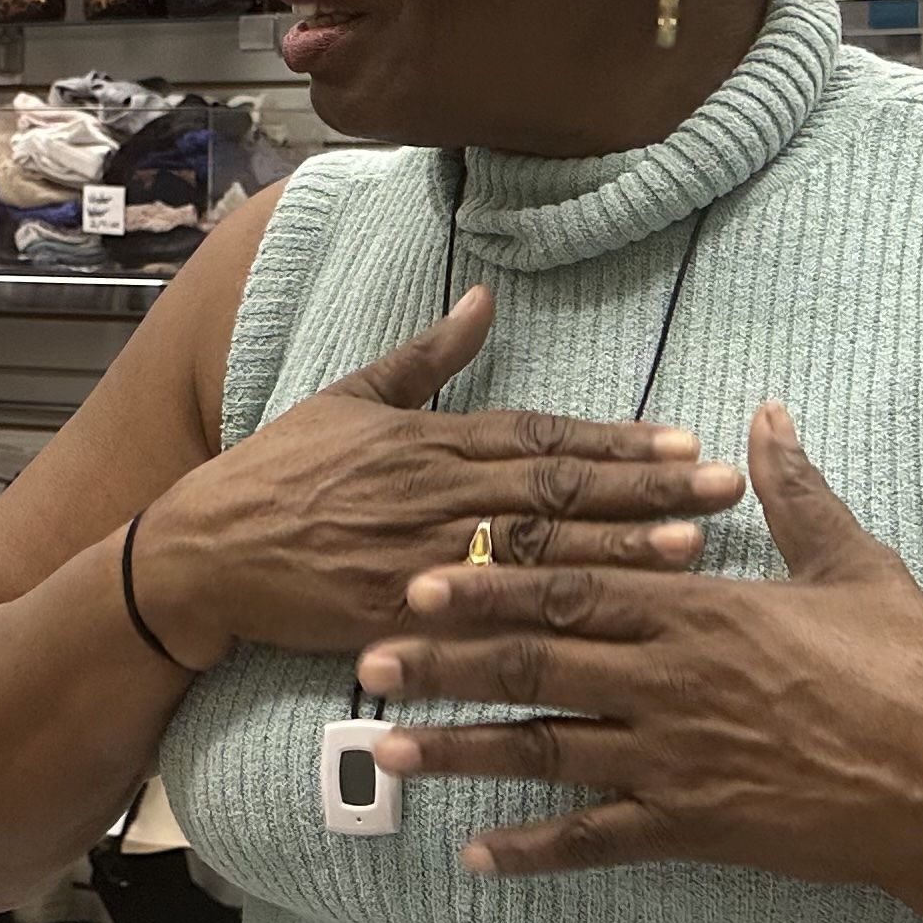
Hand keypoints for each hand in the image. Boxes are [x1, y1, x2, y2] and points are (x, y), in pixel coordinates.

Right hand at [133, 288, 741, 665]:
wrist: (202, 552)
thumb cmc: (275, 472)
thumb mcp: (348, 396)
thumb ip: (426, 353)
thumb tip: (484, 297)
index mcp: (426, 439)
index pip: (541, 437)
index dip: (616, 440)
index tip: (683, 438)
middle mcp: (433, 493)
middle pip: (557, 491)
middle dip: (645, 489)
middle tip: (720, 487)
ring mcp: (419, 556)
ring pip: (536, 550)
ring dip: (617, 548)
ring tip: (691, 545)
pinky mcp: (400, 615)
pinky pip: (484, 617)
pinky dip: (545, 618)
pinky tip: (599, 625)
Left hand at [358, 402, 922, 922]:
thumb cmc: (909, 670)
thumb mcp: (856, 565)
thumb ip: (798, 492)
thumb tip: (766, 416)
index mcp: (700, 611)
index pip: (573, 590)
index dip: (490, 585)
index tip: (421, 578)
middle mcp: (671, 682)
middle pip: (535, 665)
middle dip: (444, 662)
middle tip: (366, 657)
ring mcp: (675, 759)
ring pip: (544, 750)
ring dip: (458, 751)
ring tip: (382, 749)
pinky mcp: (692, 825)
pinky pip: (596, 840)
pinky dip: (533, 851)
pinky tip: (474, 857)